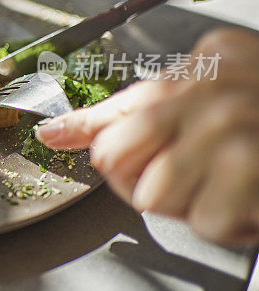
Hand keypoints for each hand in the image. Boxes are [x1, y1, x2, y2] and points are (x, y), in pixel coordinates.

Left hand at [35, 28, 258, 244]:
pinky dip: (229, 224)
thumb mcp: (206, 94)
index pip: (113, 125)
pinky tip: (251, 200)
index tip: (134, 163)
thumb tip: (52, 132)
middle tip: (190, 180)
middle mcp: (212, 91)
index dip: (118, 160)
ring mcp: (233, 128)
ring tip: (227, 186)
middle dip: (145, 184)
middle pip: (119, 162)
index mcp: (201, 66)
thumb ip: (127, 113)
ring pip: (155, 197)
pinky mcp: (252, 170)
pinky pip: (205, 222)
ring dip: (193, 205)